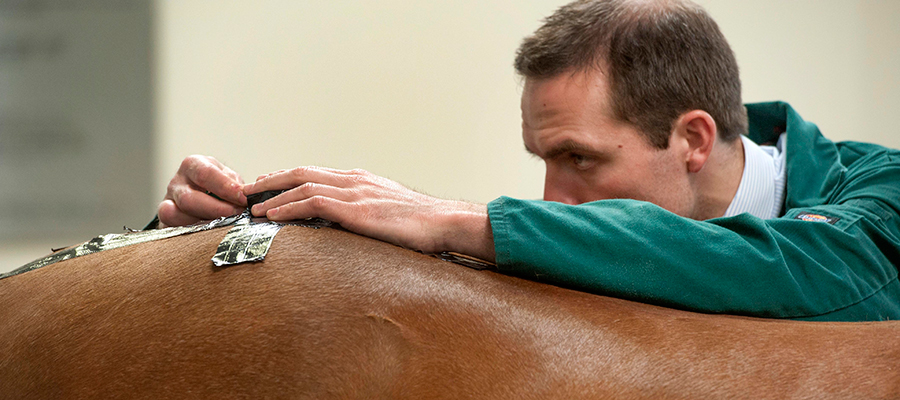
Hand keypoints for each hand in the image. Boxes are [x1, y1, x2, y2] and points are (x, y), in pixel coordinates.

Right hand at [157, 155, 246, 227]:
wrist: (199, 195)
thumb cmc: (218, 185)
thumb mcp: (229, 178)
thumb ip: (237, 186)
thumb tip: (249, 195)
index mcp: (193, 165)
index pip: (206, 174)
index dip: (225, 188)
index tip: (243, 199)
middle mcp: (177, 182)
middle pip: (188, 198)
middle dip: (215, 209)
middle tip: (236, 215)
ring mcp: (167, 202)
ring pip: (174, 215)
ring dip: (200, 223)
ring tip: (224, 227)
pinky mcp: (164, 221)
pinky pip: (171, 229)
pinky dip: (188, 234)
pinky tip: (207, 235)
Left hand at [243, 166, 495, 260]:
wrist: (444, 221)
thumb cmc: (421, 222)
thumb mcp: (389, 210)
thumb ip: (367, 210)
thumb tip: (352, 222)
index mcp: (360, 179)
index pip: (316, 173)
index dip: (288, 178)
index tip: (269, 184)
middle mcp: (353, 180)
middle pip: (302, 173)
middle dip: (272, 180)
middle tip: (250, 189)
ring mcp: (354, 193)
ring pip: (302, 186)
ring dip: (274, 196)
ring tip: (254, 207)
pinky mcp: (356, 210)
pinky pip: (313, 204)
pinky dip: (289, 208)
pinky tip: (274, 216)